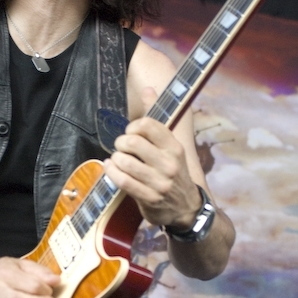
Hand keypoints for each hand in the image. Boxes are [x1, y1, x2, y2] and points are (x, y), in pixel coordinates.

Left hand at [104, 88, 201, 227]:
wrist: (186, 208)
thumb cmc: (173, 172)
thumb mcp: (171, 146)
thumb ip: (156, 119)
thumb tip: (148, 89)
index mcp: (174, 146)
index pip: (148, 125)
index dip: (132, 126)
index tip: (131, 133)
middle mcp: (169, 163)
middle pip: (133, 142)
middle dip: (120, 143)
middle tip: (121, 147)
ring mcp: (159, 182)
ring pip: (125, 162)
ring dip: (115, 159)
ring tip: (117, 160)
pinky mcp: (149, 198)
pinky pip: (123, 181)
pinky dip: (112, 172)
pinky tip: (111, 168)